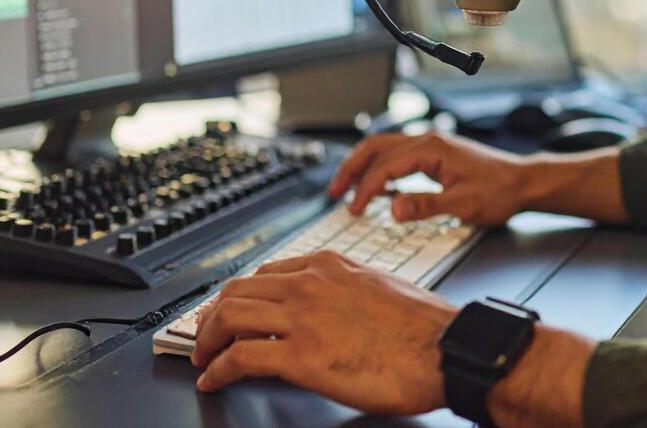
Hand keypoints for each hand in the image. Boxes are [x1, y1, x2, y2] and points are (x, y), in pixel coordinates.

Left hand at [192, 249, 454, 413]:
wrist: (443, 348)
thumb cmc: (423, 326)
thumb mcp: (380, 287)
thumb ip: (346, 289)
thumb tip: (332, 307)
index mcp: (331, 265)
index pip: (267, 272)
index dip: (243, 295)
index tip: (234, 311)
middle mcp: (310, 283)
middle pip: (238, 290)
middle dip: (214, 316)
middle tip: (206, 337)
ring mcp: (303, 317)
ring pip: (229, 316)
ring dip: (207, 340)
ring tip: (203, 359)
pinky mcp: (300, 355)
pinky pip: (239, 358)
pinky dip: (217, 370)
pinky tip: (213, 380)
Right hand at [329, 132, 530, 225]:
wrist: (523, 182)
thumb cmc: (500, 190)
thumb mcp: (463, 204)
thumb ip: (426, 206)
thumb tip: (394, 209)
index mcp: (432, 148)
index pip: (385, 165)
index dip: (365, 188)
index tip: (354, 209)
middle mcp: (428, 141)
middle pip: (377, 147)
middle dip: (352, 168)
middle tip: (334, 191)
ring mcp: (431, 146)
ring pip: (385, 149)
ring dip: (363, 167)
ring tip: (347, 190)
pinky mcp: (435, 156)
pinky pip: (398, 157)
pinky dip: (381, 170)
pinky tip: (378, 190)